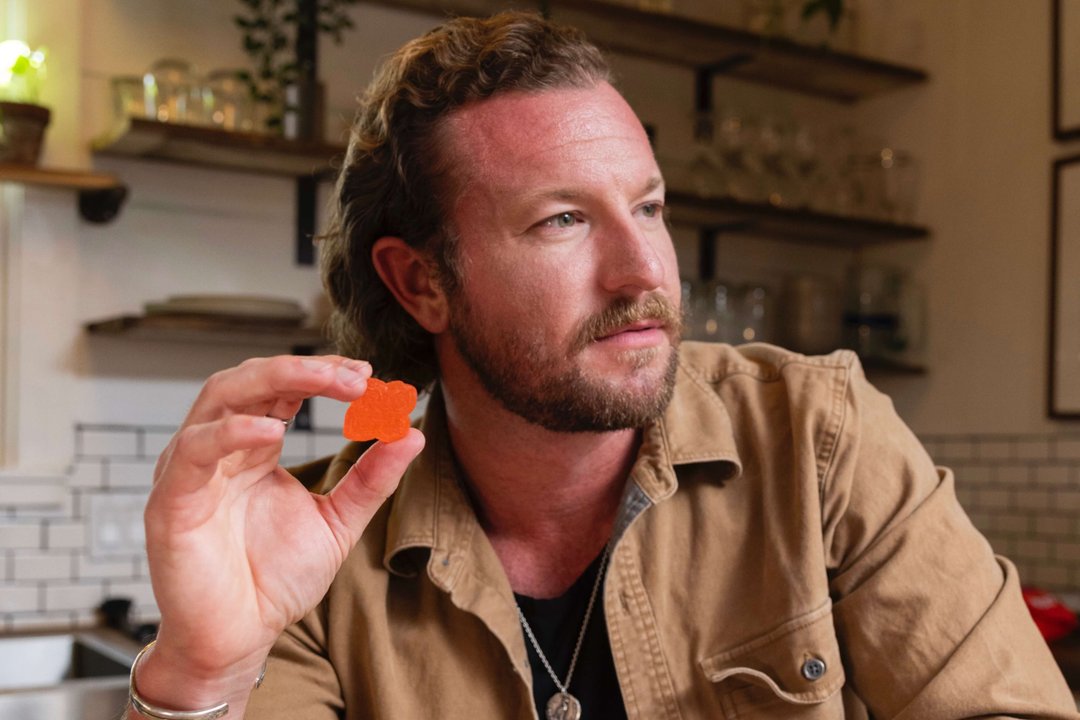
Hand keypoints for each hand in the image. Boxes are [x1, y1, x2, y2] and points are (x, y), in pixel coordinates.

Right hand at [135, 355, 423, 710]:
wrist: (237, 639)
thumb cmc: (274, 580)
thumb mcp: (337, 520)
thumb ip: (371, 477)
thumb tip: (412, 432)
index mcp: (252, 447)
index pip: (283, 389)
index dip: (323, 374)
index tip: (369, 377)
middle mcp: (218, 448)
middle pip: (251, 379)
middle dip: (305, 369)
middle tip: (357, 377)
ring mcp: (190, 470)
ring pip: (219, 397)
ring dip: (274, 380)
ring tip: (328, 384)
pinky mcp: (171, 502)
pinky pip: (194, 452)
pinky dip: (231, 433)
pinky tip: (273, 433)